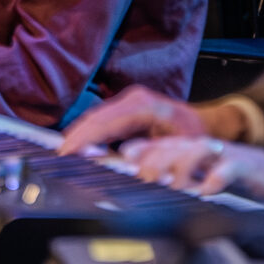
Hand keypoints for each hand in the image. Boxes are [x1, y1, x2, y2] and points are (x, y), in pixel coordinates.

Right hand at [57, 86, 212, 154]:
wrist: (204, 125)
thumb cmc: (194, 138)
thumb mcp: (174, 149)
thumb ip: (147, 156)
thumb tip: (120, 164)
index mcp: (145, 106)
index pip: (105, 121)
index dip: (84, 138)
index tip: (67, 152)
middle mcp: (134, 99)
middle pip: (95, 117)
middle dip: (75, 137)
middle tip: (58, 156)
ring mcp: (129, 101)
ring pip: (96, 118)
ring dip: (79, 136)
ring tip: (63, 153)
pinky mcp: (126, 109)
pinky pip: (102, 121)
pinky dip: (89, 134)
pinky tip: (78, 148)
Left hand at [123, 137, 263, 199]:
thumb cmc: (236, 177)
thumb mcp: (203, 175)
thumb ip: (177, 176)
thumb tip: (146, 186)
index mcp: (191, 149)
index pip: (158, 144)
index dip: (137, 150)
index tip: (119, 159)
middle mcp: (204, 147)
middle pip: (172, 146)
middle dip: (154, 160)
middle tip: (142, 179)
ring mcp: (223, 154)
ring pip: (196, 151)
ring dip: (181, 168)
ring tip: (173, 187)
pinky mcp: (243, 166)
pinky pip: (227, 169)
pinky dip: (215, 179)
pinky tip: (207, 192)